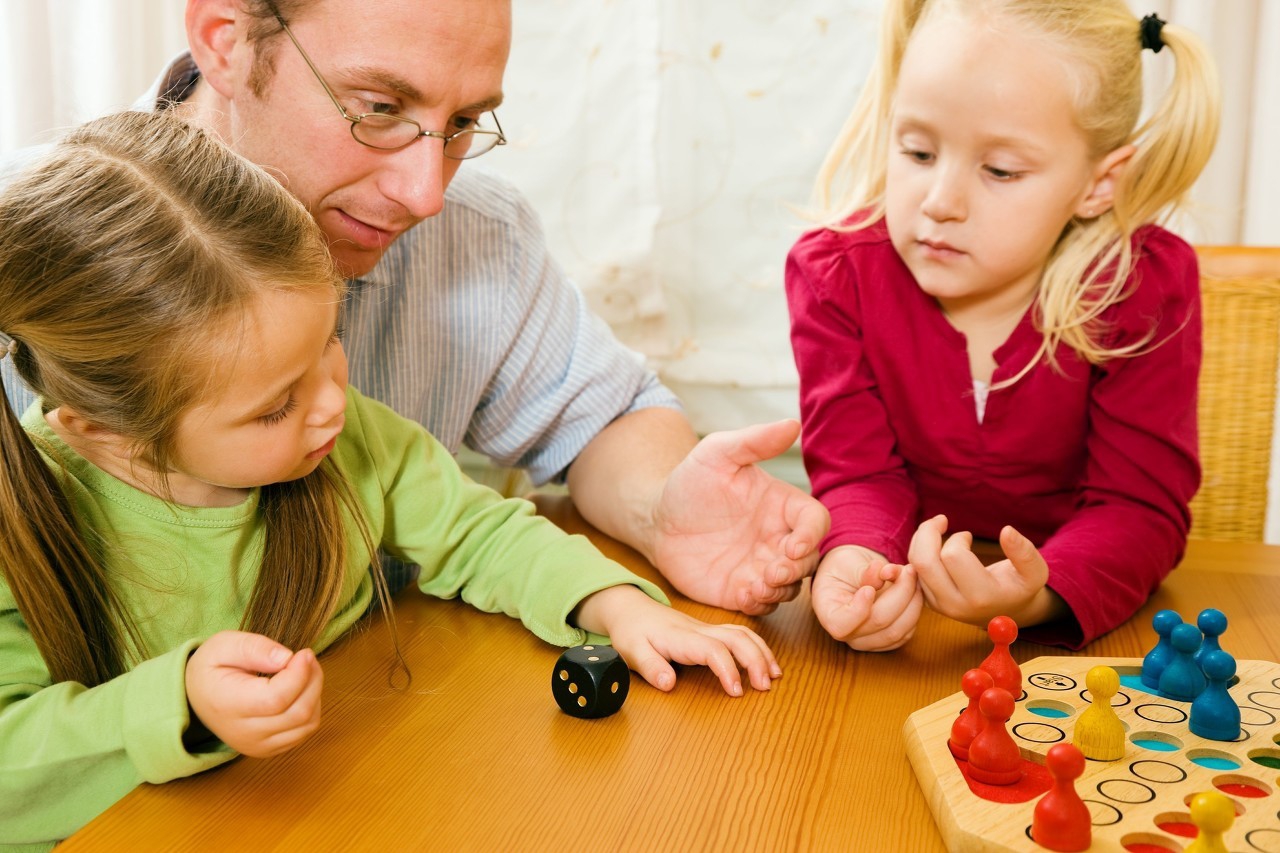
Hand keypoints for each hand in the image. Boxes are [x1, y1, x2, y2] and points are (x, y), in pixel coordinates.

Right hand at [185, 630, 323, 757]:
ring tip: (303, 671)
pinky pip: (305, 731)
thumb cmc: (212, 668)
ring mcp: (257, 745)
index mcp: (228, 706)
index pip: (277, 699)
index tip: (304, 653)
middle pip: (298, 713)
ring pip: (307, 724)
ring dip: (315, 693)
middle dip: (312, 680)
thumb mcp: (224, 645)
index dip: (300, 674)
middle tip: (306, 657)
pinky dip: (311, 708)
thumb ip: (254, 648)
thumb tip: (286, 657)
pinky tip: (299, 690)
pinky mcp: (269, 749)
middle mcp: (244, 734)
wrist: (196, 697)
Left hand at [573, 585, 780, 695]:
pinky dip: (757, 647)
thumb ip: (650, 667)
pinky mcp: (710, 632)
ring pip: (742, 633)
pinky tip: (765, 663)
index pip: (713, 650)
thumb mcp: (631, 651)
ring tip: (774, 676)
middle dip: (756, 660)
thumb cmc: (632, 632)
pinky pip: (740, 634)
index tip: (736, 692)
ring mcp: (707, 629)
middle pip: (737, 637)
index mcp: (681, 637)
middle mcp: (699, 630)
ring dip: (761, 652)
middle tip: (765, 686)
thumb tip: (669, 684)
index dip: (728, 670)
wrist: (631, 609)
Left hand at [650, 419, 829, 614]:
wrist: (657, 519)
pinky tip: (743, 596)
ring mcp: (762, 566)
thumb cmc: (689, 482)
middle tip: (773, 571)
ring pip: (791, 585)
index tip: (793, 544)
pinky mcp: (743, 590)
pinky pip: (764, 604)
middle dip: (797, 568)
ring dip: (781, 589)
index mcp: (782, 506)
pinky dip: (761, 604)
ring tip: (757, 585)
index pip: (815, 521)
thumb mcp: (718, 453)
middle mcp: (778, 538)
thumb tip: (793, 424)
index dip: (811, 535)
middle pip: (809, 559)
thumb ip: (755, 441)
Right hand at [810, 545, 922, 650]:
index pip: (840, 625)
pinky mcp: (887, 641)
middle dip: (899, 593)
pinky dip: (916, 609)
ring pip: (898, 630)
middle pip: (878, 622)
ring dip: (913, 601)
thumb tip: (886, 573)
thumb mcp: (848, 562)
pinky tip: (915, 590)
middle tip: (908, 569)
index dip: (859, 610)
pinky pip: (908, 631)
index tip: (869, 588)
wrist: (851, 574)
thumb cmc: (845, 567)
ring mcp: (867, 641)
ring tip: (912, 576)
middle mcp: (846, 633)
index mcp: (828, 612)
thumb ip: (865, 570)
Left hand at [908, 515, 1055, 627]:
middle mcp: (954, 604)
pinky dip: (915, 551)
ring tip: (935, 527)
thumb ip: (1025, 553)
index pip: (953, 557)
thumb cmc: (1020, 586)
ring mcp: (939, 605)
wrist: (1006, 610)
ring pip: (914, 566)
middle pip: (924, 563)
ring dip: (920, 540)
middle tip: (940, 520)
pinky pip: (910, 573)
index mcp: (981, 597)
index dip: (958, 539)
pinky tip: (929, 541)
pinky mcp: (928, 601)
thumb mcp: (1034, 572)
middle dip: (927, 533)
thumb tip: (1007, 530)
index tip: (967, 535)